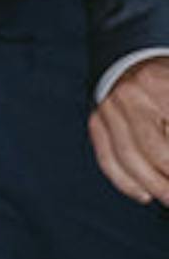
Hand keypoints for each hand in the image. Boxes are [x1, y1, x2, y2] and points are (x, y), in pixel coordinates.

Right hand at [92, 58, 168, 206]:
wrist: (133, 60)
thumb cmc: (166, 81)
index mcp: (159, 84)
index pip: (167, 140)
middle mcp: (130, 95)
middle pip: (152, 149)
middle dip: (168, 180)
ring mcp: (108, 109)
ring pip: (128, 158)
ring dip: (151, 185)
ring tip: (167, 198)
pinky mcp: (96, 122)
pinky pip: (107, 159)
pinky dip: (125, 182)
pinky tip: (144, 194)